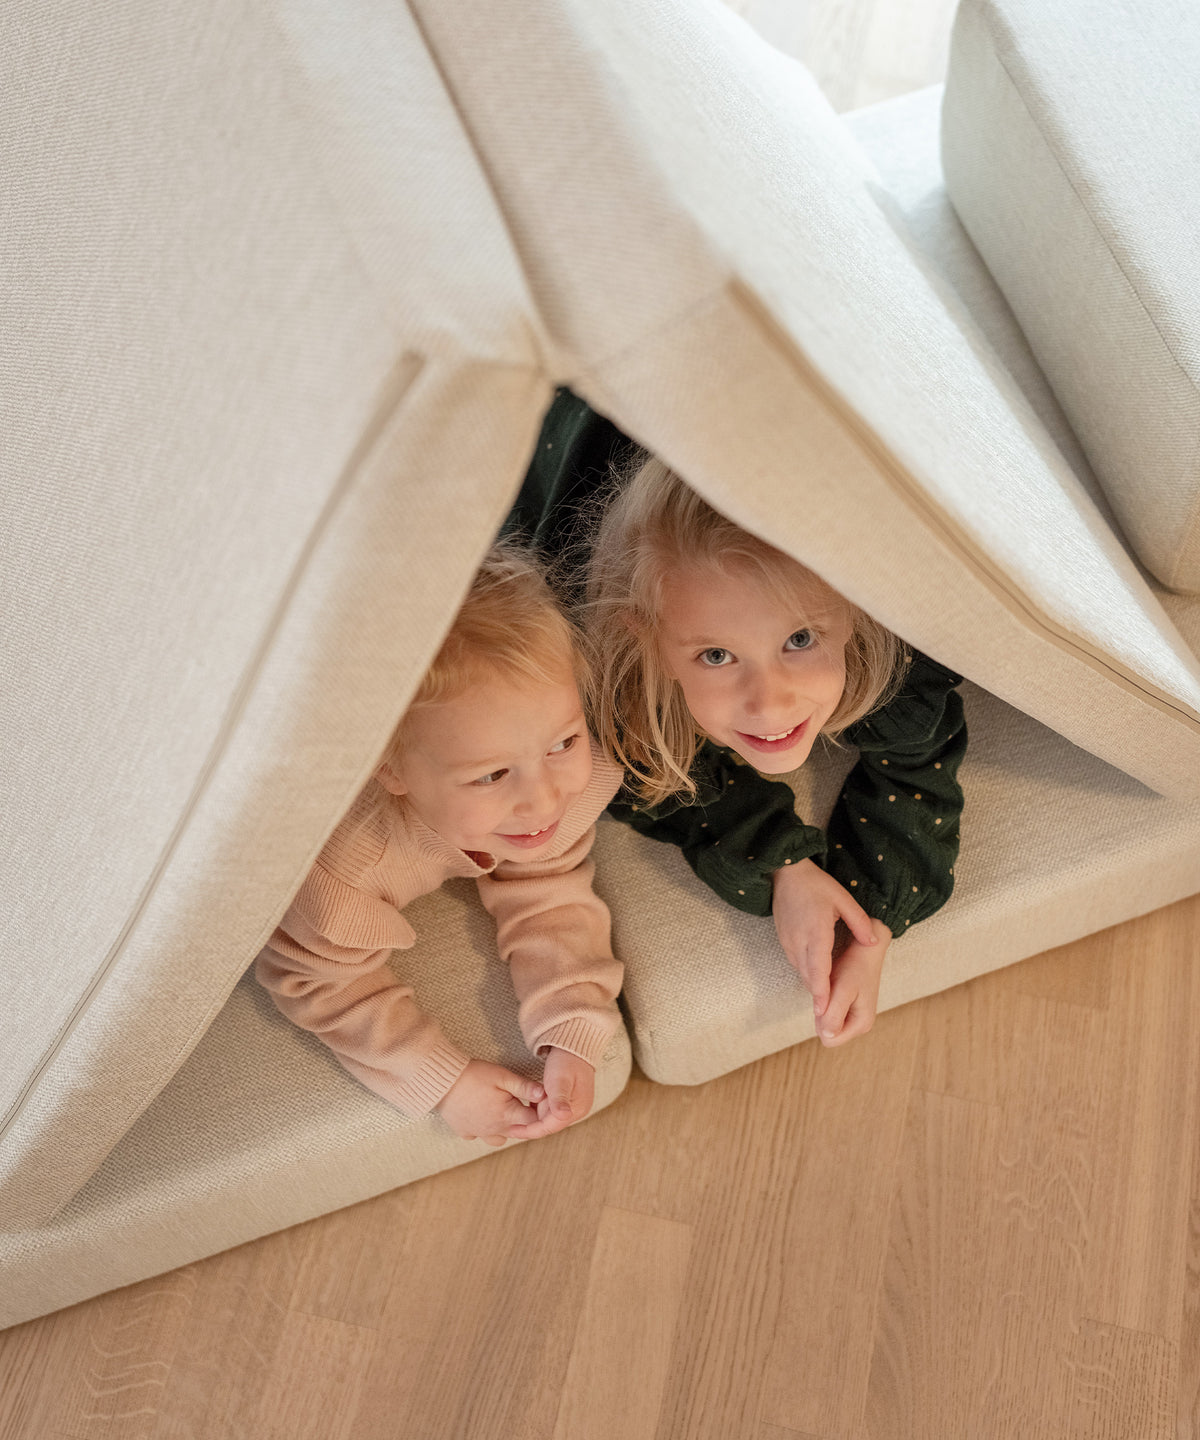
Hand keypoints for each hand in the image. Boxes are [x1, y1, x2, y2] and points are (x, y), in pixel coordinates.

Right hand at [435, 1060, 545, 1145]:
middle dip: (524, 1121)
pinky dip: (484, 1129)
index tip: (539, 1101)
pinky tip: (482, 1114)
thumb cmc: (474, 1076)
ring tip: (502, 1111)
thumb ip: (525, 1087)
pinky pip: (479, 1137)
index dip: (540, 1111)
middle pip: (518, 1132)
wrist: (443, 1081)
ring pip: (500, 1139)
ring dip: (505, 1128)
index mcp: (507, 1115)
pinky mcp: (464, 1132)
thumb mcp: (503, 1076)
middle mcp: (494, 1129)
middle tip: (523, 1104)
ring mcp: (478, 1133)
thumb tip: (545, 1094)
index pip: (533, 1121)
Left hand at [503, 1048, 595, 1140]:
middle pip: (550, 1124)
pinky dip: (538, 1108)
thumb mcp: (560, 1079)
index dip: (531, 1130)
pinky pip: (550, 1110)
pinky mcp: (567, 1100)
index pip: (551, 1126)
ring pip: (549, 1118)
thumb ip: (559, 1098)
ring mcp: (573, 1106)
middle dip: (531, 1122)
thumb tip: (564, 1116)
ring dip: (534, 1114)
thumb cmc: (566, 1060)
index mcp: (578, 1108)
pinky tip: (528, 1104)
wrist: (572, 1045)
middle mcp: (578, 1110)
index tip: (513, 1130)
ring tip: (515, 1116)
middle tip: (510, 1123)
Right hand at [772, 859, 874, 1020]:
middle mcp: (799, 941)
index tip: (825, 1010)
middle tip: (829, 1017)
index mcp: (816, 931)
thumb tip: (874, 942)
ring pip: (801, 972)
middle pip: (808, 976)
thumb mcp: (843, 899)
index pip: (818, 969)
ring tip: (826, 1003)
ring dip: (813, 985)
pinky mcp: (783, 940)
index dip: (822, 991)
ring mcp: (788, 941)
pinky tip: (817, 978)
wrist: (784, 872)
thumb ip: (860, 923)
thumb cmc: (815, 884)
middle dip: (818, 996)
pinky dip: (807, 973)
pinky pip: (796, 963)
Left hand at [816, 920, 890, 1046]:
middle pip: (828, 1032)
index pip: (829, 1040)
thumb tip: (825, 1037)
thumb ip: (834, 1015)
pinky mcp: (850, 1007)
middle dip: (823, 1013)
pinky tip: (834, 985)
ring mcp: (856, 1016)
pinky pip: (830, 1011)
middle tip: (831, 990)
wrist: (867, 948)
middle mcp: (860, 1024)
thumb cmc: (855, 967)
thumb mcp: (843, 990)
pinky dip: (827, 999)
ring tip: (834, 986)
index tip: (828, 998)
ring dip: (825, 1004)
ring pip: (827, 1021)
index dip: (821, 1020)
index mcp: (861, 1024)